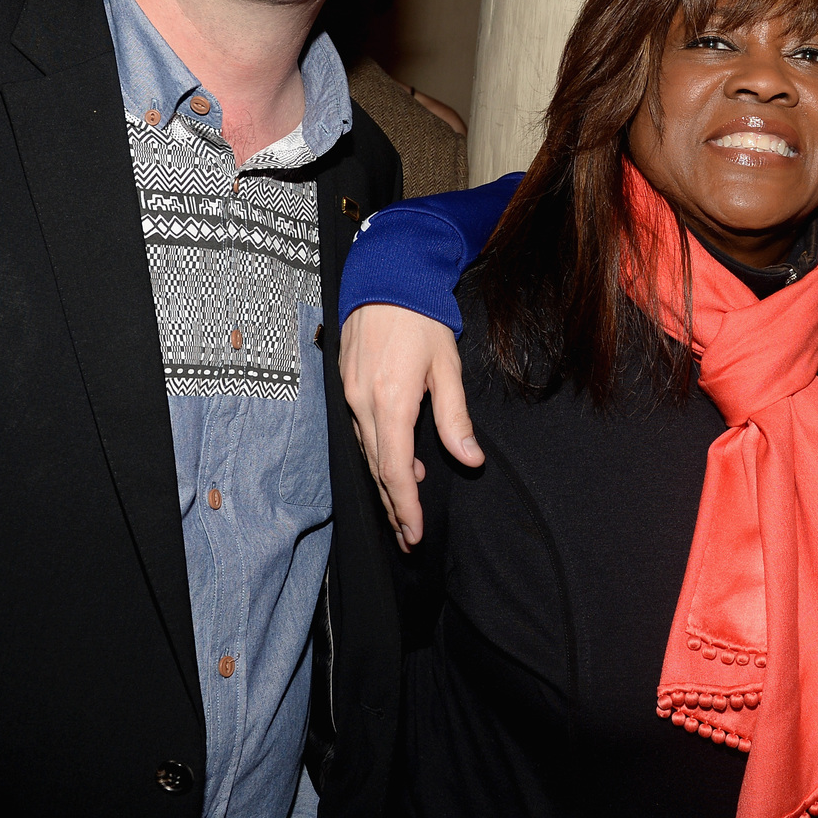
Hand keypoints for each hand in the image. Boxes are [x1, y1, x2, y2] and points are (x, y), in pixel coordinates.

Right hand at [339, 303, 480, 549]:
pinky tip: (400, 462)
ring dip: (387, 482)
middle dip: (394, 506)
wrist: (385, 279)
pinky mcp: (347, 388)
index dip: (406, 506)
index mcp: (390, 402)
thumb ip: (455, 418)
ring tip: (407, 508)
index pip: (396, 470)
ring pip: (367, 453)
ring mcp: (350, 396)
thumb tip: (470, 460)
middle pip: (377, 469)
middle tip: (409, 537)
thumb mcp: (447, 368)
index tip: (414, 534)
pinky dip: (379, 454)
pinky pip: (361, 432)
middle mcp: (362, 405)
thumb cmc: (420, 319)